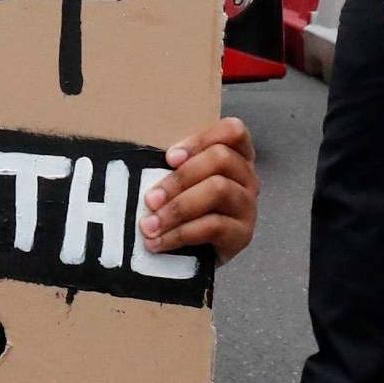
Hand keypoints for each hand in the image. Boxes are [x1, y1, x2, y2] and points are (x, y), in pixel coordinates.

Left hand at [140, 116, 258, 265]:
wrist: (190, 251)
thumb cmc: (179, 204)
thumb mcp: (177, 179)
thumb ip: (170, 164)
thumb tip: (136, 158)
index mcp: (235, 154)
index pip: (232, 131)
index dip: (200, 139)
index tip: (169, 158)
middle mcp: (247, 177)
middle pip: (221, 158)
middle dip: (180, 177)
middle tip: (150, 199)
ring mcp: (247, 205)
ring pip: (219, 190)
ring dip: (178, 207)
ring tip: (150, 225)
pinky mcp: (243, 234)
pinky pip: (214, 226)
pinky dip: (180, 234)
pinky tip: (159, 242)